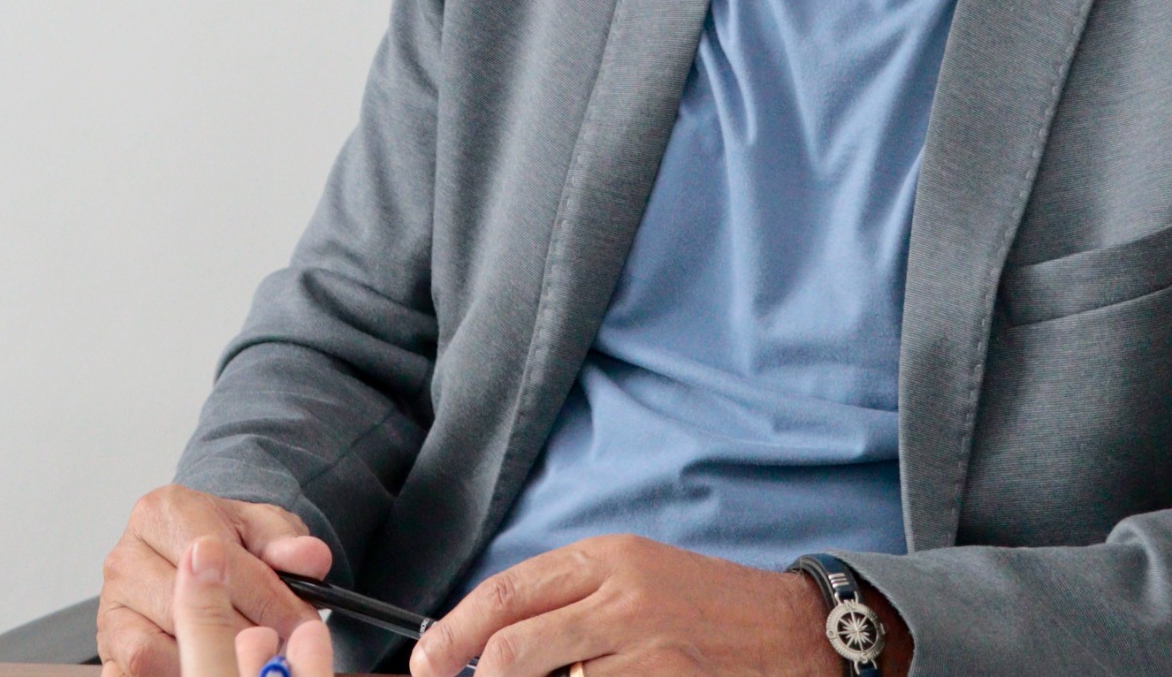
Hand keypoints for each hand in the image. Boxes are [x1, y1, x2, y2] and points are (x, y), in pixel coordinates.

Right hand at [99, 485, 330, 676]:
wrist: (196, 561)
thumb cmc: (227, 546)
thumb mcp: (262, 531)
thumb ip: (287, 543)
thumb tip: (309, 558)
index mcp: (162, 512)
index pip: (217, 559)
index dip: (266, 597)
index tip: (300, 624)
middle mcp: (127, 556)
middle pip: (186, 607)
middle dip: (243, 634)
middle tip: (281, 649)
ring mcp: (112, 604)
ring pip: (158, 647)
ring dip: (207, 661)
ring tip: (248, 661)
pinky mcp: (110, 645)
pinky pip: (139, 672)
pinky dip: (174, 674)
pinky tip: (208, 668)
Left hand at [410, 535, 905, 676]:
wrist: (798, 630)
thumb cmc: (706, 606)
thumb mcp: (634, 576)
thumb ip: (568, 599)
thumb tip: (490, 637)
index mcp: (604, 559)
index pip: (505, 593)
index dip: (454, 630)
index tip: (428, 659)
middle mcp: (623, 598)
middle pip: (514, 645)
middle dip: (472, 674)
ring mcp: (650, 648)